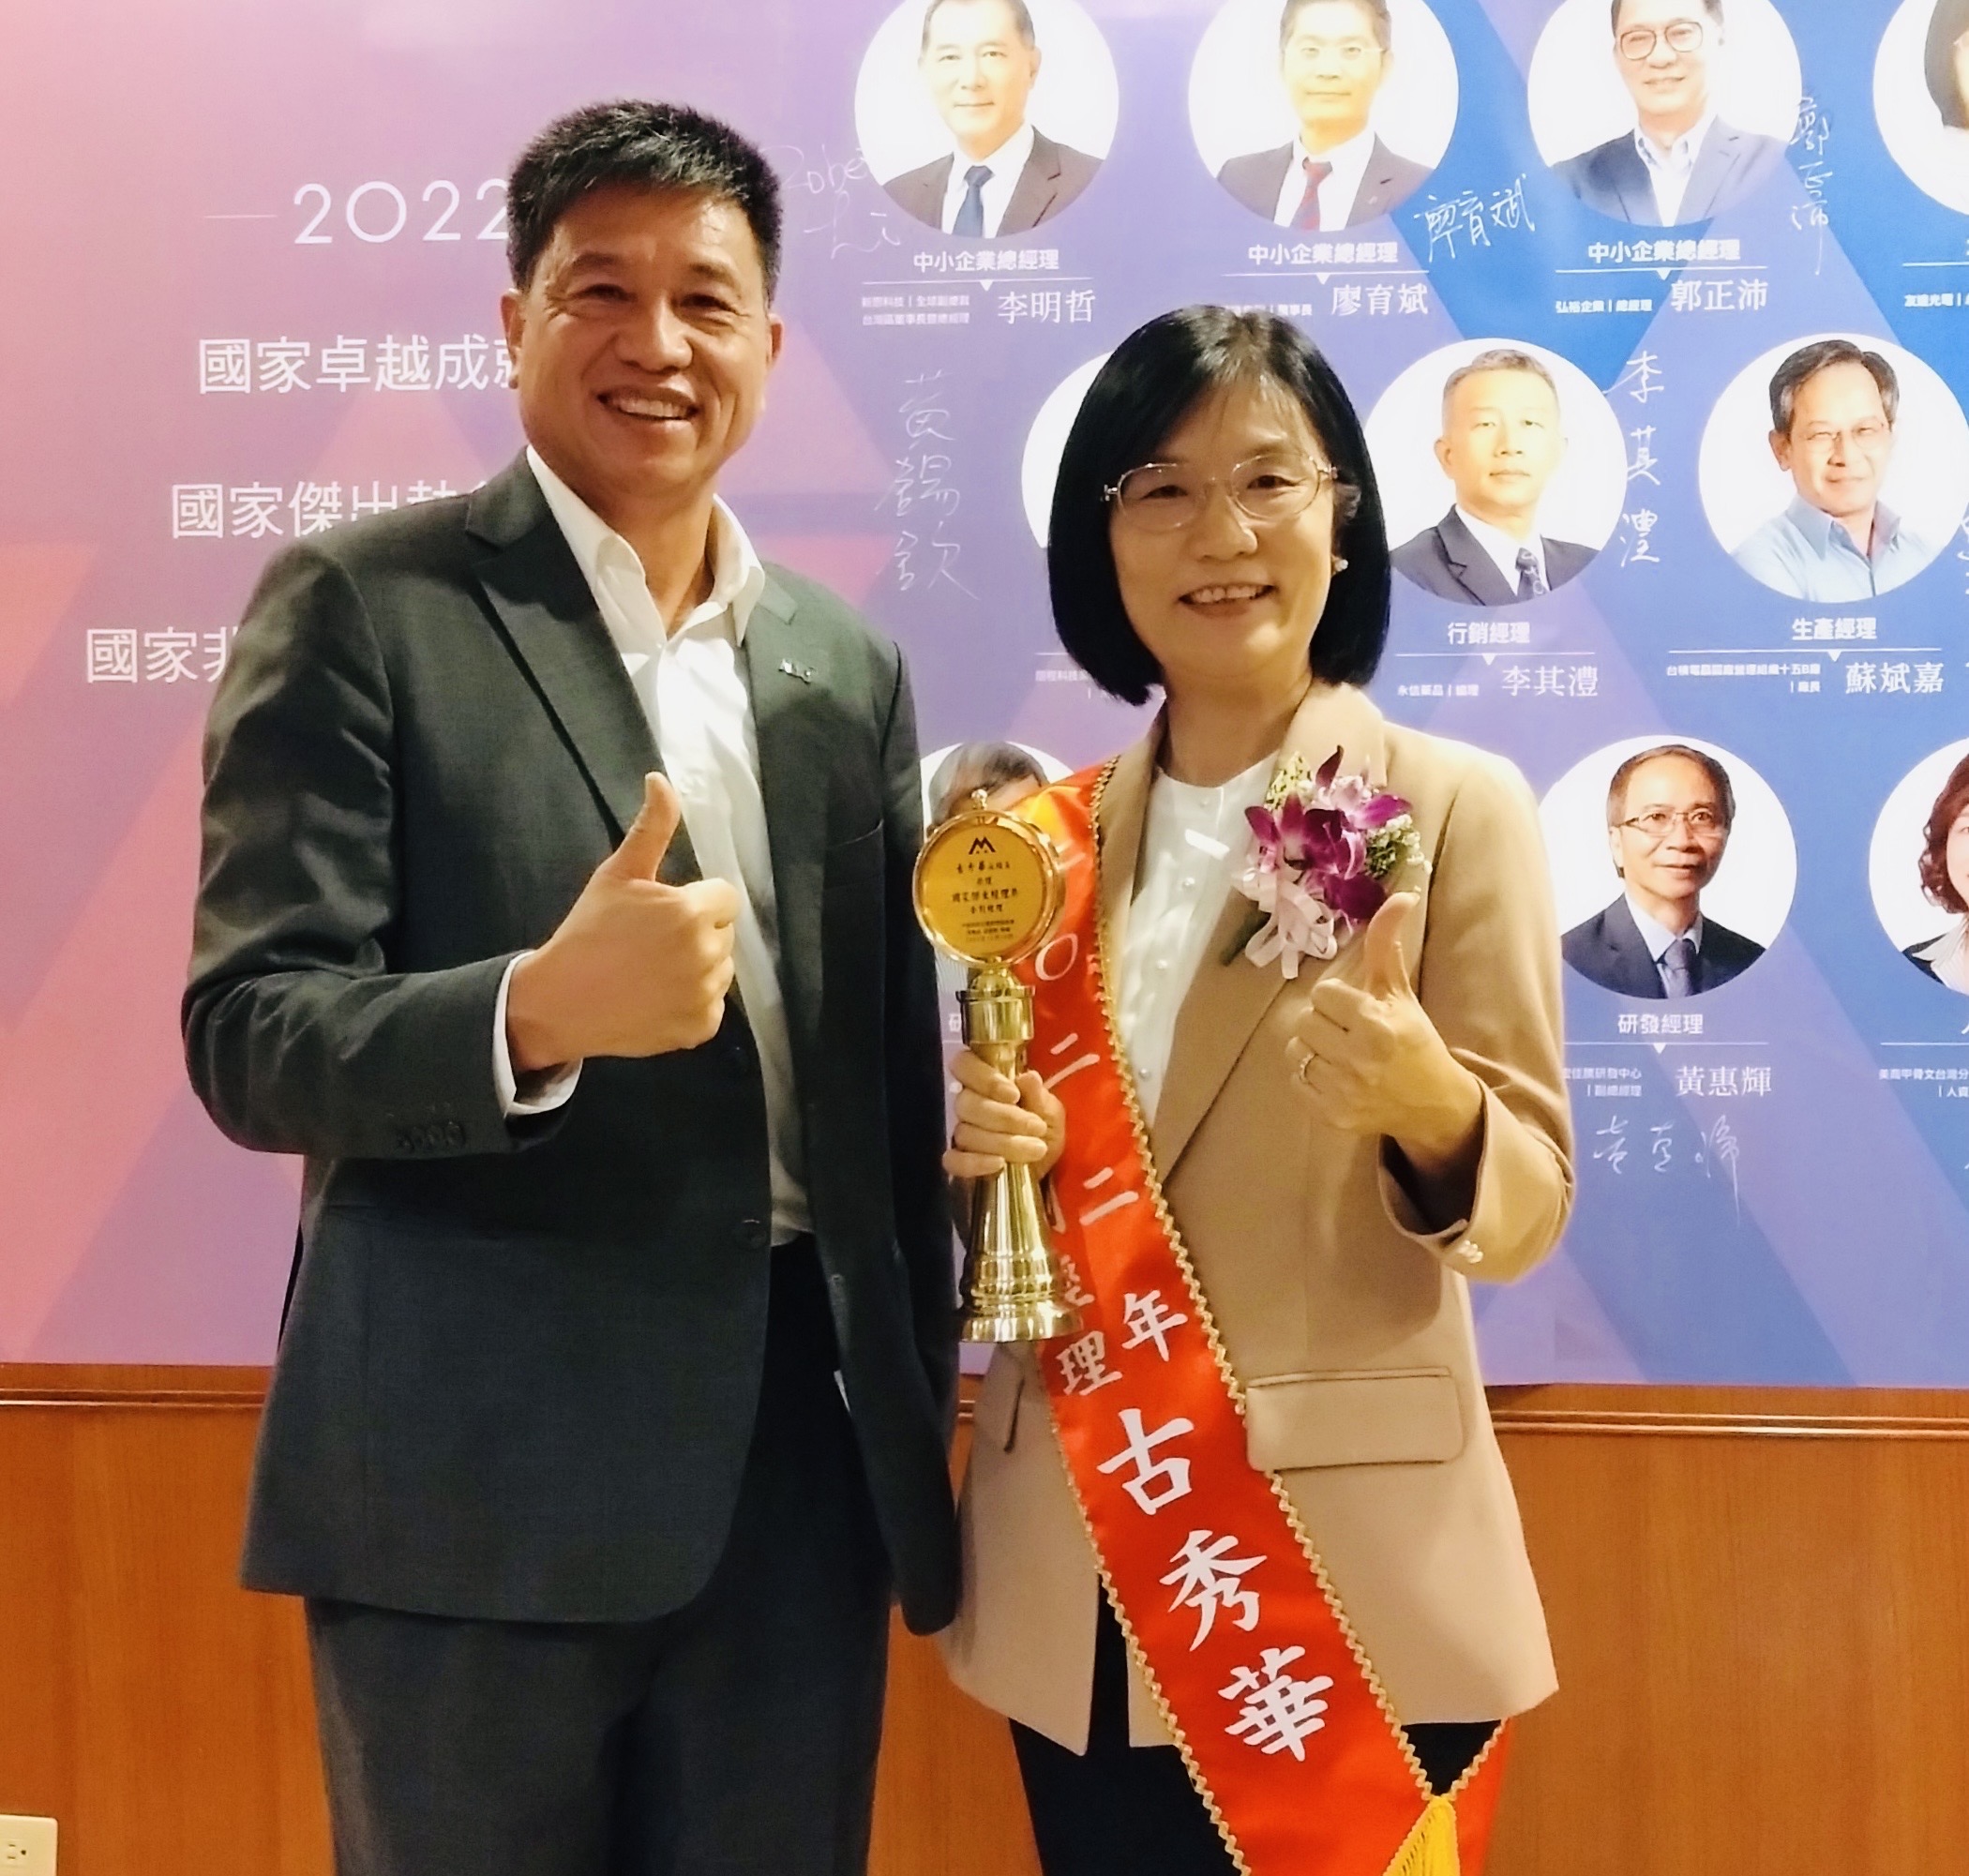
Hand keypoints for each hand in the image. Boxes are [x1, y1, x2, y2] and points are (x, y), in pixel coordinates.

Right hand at [506, 773, 740, 1069]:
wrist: (559, 1001)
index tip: (663, 912)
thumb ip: (651, 828)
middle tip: (652, 942)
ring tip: (653, 970)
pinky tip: (657, 997)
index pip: (724, 897)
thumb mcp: (617, 874)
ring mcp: (705, 995)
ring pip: (721, 969)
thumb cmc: (587, 932)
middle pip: (723, 932)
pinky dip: (692, 1002)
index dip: (696, 900)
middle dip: (698, 932)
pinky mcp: (701, 1028)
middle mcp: (706, 954)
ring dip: (698, 966)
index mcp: (691, 912)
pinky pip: (712, 1005)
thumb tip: (661, 779)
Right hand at [942, 1048, 1065, 1182]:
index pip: (965, 1064)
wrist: (1046, 1169)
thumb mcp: (1050, 1112)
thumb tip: (1028, 1077)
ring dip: (1004, 1143)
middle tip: (1038, 1127)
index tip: (1014, 1095)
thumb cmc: (1045, 1132)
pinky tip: (999, 1164)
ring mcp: (960, 1135)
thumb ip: (1038, 1095)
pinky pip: (955, 1161)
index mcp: (986, 1083)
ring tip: (1036, 1149)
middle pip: (967, 1103)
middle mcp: (968, 1105)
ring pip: (965, 1133)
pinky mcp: (959, 1164)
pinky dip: (976, 1163)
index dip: (985, 1078)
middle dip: (1005, 1117)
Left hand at [1291, 891, 1481, 1175]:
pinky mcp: (1330, 1115)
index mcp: (1376, 1022)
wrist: (1433, 1103)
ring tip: (1339, 1052)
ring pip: (1296, 1050)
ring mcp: (1343, 1089)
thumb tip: (1401, 896)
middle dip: (1325, 1022)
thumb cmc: (1414, 1040)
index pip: (1323, 994)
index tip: (1355, 1009)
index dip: (1337, 999)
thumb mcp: (1401, 992)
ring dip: (1313, 1048)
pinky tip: (1335, 1074)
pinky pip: (1295, 1080)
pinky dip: (1308, 1075)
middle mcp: (1358, 1057)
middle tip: (1348, 1031)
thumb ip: (1387, 946)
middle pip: (1306, 1021)